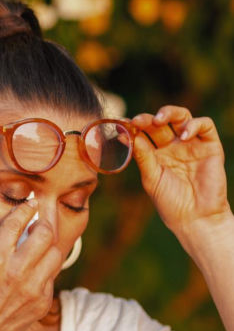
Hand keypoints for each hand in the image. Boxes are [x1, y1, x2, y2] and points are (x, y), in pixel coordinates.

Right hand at [0, 200, 63, 330]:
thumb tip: (19, 226)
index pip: (17, 223)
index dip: (27, 208)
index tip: (31, 202)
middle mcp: (15, 271)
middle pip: (45, 234)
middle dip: (45, 221)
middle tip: (42, 219)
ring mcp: (32, 287)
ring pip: (56, 252)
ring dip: (50, 243)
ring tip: (42, 241)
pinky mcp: (42, 300)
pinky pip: (52, 274)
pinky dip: (46, 267)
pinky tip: (36, 268)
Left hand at [131, 106, 229, 234]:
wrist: (195, 217)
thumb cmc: (170, 201)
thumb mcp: (151, 178)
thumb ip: (143, 156)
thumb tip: (128, 136)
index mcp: (156, 154)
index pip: (144, 133)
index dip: (133, 126)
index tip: (120, 123)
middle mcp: (173, 146)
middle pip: (161, 123)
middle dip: (148, 118)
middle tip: (137, 120)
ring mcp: (192, 144)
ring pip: (182, 117)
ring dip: (169, 113)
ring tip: (157, 120)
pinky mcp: (211, 146)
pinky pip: (205, 125)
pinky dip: (194, 125)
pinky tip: (182, 136)